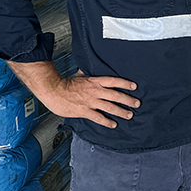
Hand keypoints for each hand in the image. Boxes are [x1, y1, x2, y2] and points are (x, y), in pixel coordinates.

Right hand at [7, 60, 139, 128]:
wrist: (53, 91)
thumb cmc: (66, 83)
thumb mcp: (81, 75)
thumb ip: (90, 73)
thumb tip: (93, 66)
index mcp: (95, 81)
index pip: (114, 81)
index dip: (125, 83)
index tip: (134, 86)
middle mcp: (95, 91)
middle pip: (116, 95)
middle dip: (128, 100)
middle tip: (137, 103)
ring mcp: (91, 102)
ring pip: (110, 107)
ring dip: (121, 112)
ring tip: (129, 115)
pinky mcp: (85, 111)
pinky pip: (98, 118)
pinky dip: (107, 122)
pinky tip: (114, 124)